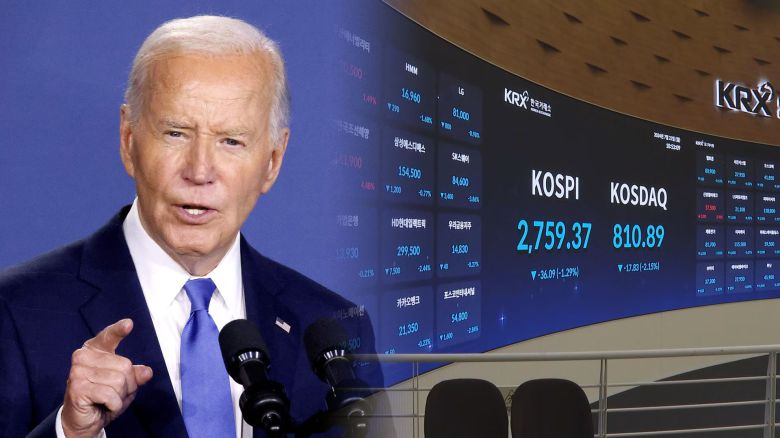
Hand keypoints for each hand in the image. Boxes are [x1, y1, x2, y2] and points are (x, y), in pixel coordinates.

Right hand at [61, 319, 152, 437]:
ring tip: (107, 400)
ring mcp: (78, 372)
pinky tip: (103, 406)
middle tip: (113, 393)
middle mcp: (83, 357)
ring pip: (119, 381)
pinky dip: (114, 405)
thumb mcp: (124, 384)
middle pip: (125, 366)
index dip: (118, 330)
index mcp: (93, 350)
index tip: (129, 324)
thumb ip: (135, 374)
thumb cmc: (102, 398)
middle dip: (127, 384)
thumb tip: (146, 372)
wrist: (82, 420)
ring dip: (120, 396)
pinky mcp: (78, 388)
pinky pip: (111, 395)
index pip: (108, 337)